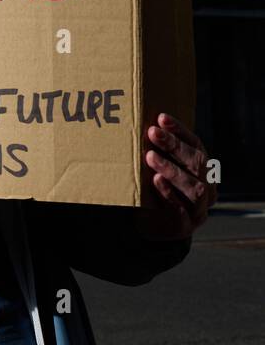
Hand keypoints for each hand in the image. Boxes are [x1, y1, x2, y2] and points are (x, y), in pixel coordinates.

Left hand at [139, 113, 216, 239]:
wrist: (152, 227)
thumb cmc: (154, 190)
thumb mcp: (157, 169)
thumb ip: (156, 152)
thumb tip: (137, 123)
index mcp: (203, 171)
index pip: (196, 146)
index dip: (180, 131)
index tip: (161, 117)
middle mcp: (207, 189)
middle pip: (197, 164)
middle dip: (175, 146)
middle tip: (152, 132)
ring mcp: (198, 209)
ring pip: (194, 187)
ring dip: (172, 169)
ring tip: (150, 156)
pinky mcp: (183, 226)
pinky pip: (180, 209)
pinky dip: (168, 193)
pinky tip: (156, 181)